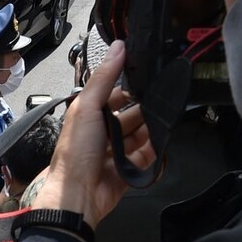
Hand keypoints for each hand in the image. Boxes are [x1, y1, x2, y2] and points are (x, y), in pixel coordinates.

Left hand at [28, 41, 154, 227]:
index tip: (151, 75)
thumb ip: (104, 78)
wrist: (78, 194)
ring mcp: (115, 151)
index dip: (131, 86)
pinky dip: (155, 150)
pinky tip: (163, 143)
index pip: (115, 94)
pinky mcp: (127, 169)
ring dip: (153, 128)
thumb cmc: (76, 150)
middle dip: (146, 108)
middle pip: (132, 114)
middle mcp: (102, 131)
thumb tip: (118, 47)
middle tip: (164, 101)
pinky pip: (147, 156)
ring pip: (142, 134)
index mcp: (89, 114)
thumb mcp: (87, 107)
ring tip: (166, 121)